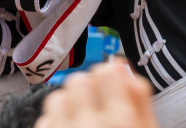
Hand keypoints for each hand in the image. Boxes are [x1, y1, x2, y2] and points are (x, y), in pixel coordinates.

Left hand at [35, 59, 158, 127]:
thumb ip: (140, 99)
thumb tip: (121, 64)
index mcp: (120, 121)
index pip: (105, 72)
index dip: (112, 79)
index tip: (115, 91)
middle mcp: (88, 126)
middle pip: (79, 80)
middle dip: (89, 90)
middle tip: (100, 107)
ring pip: (58, 96)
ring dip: (70, 105)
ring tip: (83, 120)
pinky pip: (45, 117)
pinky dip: (57, 122)